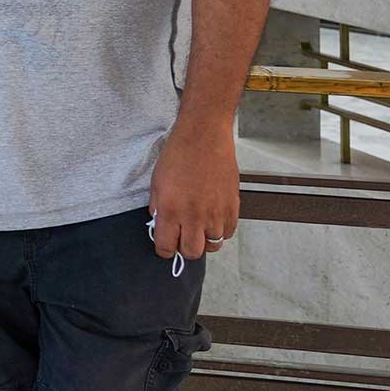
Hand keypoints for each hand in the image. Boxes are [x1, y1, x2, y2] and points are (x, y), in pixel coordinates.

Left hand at [148, 122, 239, 262]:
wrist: (203, 137)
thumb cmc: (178, 155)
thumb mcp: (156, 182)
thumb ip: (157, 207)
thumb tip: (159, 223)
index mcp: (171, 210)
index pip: (167, 247)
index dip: (164, 249)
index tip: (165, 244)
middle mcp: (194, 216)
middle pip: (192, 252)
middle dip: (184, 248)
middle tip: (182, 237)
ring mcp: (216, 213)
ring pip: (213, 245)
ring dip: (204, 239)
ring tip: (198, 226)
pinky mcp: (232, 207)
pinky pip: (229, 232)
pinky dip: (220, 231)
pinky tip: (212, 218)